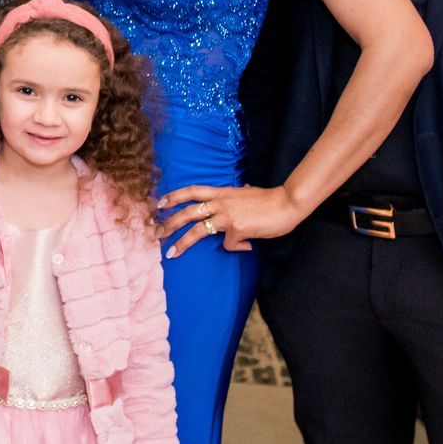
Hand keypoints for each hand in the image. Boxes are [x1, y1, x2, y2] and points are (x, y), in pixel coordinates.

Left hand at [157, 184, 306, 257]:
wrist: (287, 203)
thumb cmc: (269, 200)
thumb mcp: (246, 193)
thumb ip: (236, 196)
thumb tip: (239, 192)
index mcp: (222, 192)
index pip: (192, 190)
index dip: (174, 196)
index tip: (160, 202)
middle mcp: (220, 202)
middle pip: (187, 211)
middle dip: (169, 222)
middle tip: (156, 231)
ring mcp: (227, 216)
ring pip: (197, 230)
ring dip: (181, 242)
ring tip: (171, 252)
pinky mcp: (237, 229)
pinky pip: (230, 244)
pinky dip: (238, 247)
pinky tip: (249, 244)